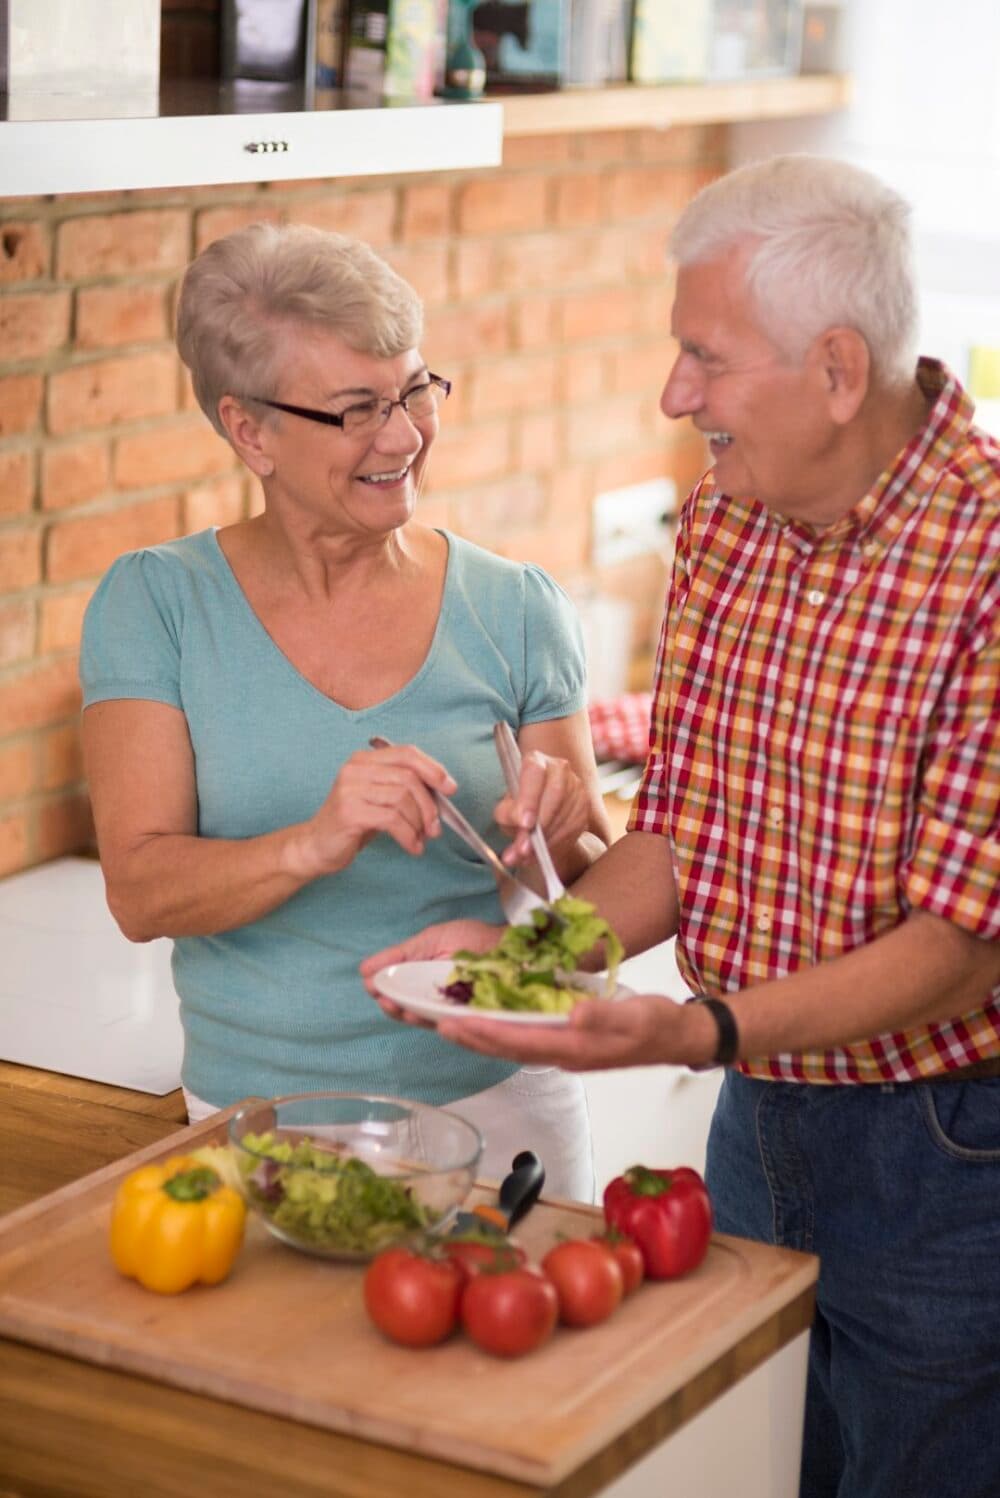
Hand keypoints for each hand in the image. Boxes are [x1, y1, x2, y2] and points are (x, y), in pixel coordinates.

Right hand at [288, 744, 456, 879]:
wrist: (316, 846)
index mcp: (364, 759)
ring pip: (402, 799)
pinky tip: (411, 847)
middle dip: (429, 805)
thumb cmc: (353, 823)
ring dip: (419, 823)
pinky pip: (392, 820)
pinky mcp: (350, 811)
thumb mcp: (380, 799)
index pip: (407, 754)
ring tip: (420, 839)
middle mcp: (356, 769)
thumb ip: (405, 789)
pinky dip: (408, 836)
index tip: (450, 788)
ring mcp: (350, 789)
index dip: (433, 769)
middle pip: (408, 777)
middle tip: (435, 827)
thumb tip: (442, 792)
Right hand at [360, 918, 502, 1024]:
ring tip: (397, 1006)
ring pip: (424, 1020)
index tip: (372, 986)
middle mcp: (434, 1000)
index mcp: (420, 983)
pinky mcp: (470, 1017)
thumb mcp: (429, 941)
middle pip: (406, 1012)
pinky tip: (423, 1013)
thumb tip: (364, 970)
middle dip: (392, 1007)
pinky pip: (450, 1023)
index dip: (382, 993)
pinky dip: (436, 1020)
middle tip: (383, 998)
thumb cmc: (471, 939)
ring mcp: (452, 1010)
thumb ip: (399, 956)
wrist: (507, 941)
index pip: (395, 996)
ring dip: (407, 1015)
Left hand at [436, 993, 710, 1071]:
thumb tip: (574, 1015)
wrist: (677, 1038)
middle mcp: (564, 1054)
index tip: (455, 1023)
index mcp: (575, 1048)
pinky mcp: (568, 1044)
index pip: (520, 1041)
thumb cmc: (658, 1024)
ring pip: (513, 1047)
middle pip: (508, 1049)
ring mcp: (565, 1052)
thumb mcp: (638, 1016)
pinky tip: (487, 1022)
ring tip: (449, 1025)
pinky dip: (500, 1033)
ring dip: (480, 1038)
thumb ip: (606, 1016)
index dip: (485, 1033)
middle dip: (471, 1038)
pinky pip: (525, 1041)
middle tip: (435, 1023)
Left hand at [494, 750, 588, 867]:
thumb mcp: (506, 810)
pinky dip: (557, 844)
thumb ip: (507, 820)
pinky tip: (543, 853)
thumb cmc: (519, 808)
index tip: (524, 823)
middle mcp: (559, 768)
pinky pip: (574, 827)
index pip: (534, 772)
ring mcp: (576, 786)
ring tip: (527, 856)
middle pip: (555, 793)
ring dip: (546, 839)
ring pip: (565, 813)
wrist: (539, 812)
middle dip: (539, 825)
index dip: (529, 799)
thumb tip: (515, 847)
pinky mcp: (584, 806)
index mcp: (535, 761)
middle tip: (523, 849)